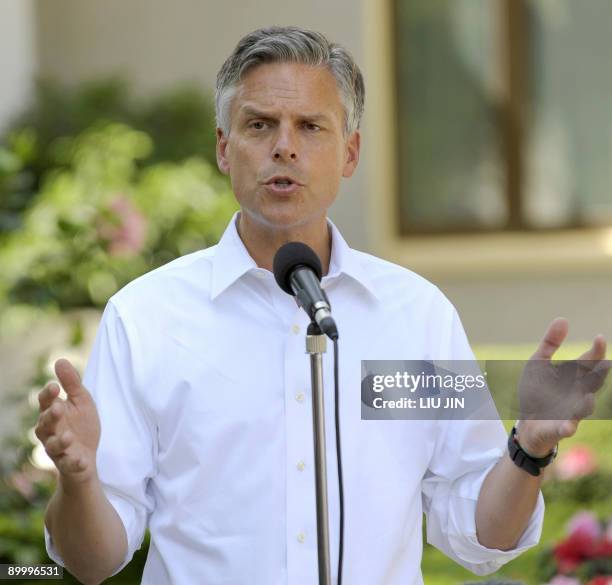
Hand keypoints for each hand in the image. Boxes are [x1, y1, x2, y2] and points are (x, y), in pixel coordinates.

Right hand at [35, 358, 100, 485]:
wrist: (87, 455)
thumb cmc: (81, 425)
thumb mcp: (81, 401)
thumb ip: (72, 383)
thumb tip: (60, 360)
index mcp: (52, 413)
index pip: (45, 402)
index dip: (48, 395)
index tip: (54, 386)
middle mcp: (50, 431)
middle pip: (44, 424)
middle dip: (50, 417)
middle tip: (58, 408)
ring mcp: (58, 449)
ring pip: (52, 446)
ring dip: (60, 441)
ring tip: (69, 436)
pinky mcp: (68, 464)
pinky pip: (68, 465)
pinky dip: (73, 463)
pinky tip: (81, 460)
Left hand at [517, 318, 610, 456]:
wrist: (527, 422)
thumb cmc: (537, 391)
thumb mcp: (538, 364)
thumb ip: (550, 344)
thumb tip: (563, 318)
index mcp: (573, 377)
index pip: (589, 363)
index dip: (596, 351)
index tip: (599, 337)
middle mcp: (577, 394)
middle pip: (592, 384)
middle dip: (598, 376)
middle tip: (602, 364)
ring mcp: (571, 411)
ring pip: (584, 408)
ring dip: (585, 404)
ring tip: (585, 398)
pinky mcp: (560, 427)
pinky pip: (566, 428)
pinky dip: (568, 427)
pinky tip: (568, 426)